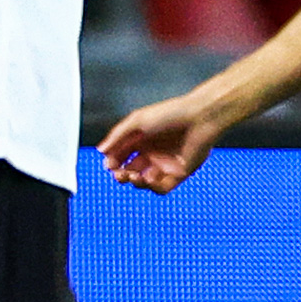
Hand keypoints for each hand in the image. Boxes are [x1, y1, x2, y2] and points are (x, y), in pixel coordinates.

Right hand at [100, 96, 223, 192]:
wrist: (199, 117)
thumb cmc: (170, 114)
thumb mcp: (137, 121)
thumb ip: (117, 136)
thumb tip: (101, 150)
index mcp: (141, 139)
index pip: (121, 156)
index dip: (112, 162)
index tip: (108, 164)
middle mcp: (152, 153)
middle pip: (130, 171)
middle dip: (120, 175)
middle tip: (118, 173)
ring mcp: (165, 164)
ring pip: (144, 182)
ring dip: (135, 182)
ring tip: (132, 176)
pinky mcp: (178, 173)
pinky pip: (162, 188)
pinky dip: (152, 187)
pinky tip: (147, 178)